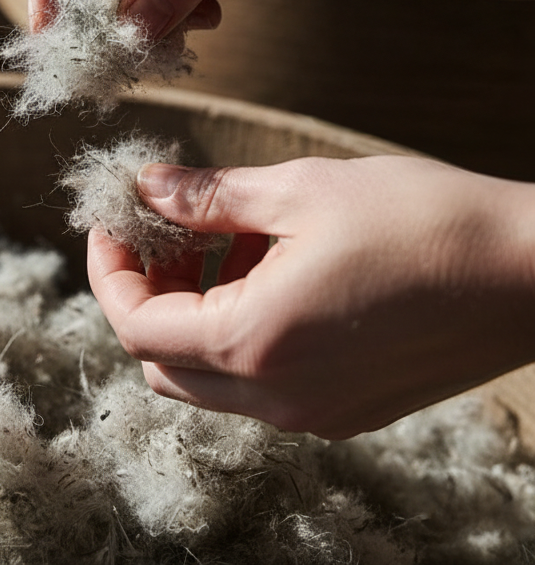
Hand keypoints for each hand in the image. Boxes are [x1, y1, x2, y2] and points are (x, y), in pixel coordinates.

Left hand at [86, 156, 534, 438]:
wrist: (534, 272)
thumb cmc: (422, 220)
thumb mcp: (298, 190)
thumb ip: (206, 198)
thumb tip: (145, 187)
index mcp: (252, 344)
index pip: (134, 326)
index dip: (109, 271)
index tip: (112, 222)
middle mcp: (277, 398)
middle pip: (161, 365)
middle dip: (146, 296)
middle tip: (165, 233)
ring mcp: (315, 414)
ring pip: (209, 380)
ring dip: (193, 316)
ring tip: (227, 243)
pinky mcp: (349, 411)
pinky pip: (261, 386)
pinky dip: (240, 336)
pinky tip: (274, 274)